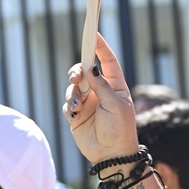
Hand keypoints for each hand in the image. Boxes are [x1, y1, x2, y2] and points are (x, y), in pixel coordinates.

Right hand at [63, 33, 139, 164]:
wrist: (112, 155)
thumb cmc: (120, 129)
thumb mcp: (115, 105)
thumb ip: (102, 86)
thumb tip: (92, 67)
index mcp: (115, 86)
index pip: (108, 61)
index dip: (100, 47)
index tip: (93, 33)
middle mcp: (100, 91)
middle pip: (85, 70)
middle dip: (77, 71)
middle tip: (76, 77)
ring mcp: (88, 102)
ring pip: (73, 86)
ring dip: (73, 93)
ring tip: (78, 106)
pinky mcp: (77, 114)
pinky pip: (68, 103)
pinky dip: (70, 106)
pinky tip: (76, 115)